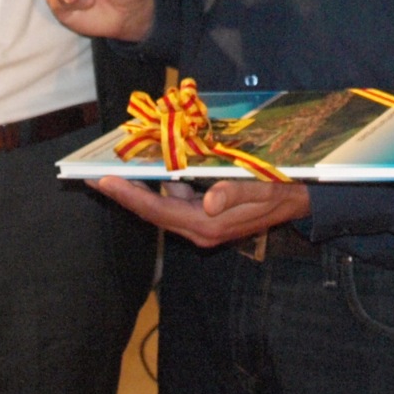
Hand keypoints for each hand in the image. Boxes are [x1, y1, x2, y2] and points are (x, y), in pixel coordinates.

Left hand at [89, 174, 312, 247]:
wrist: (300, 200)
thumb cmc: (281, 191)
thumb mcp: (262, 189)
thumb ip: (235, 193)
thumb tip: (209, 201)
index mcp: (209, 225)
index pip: (159, 211)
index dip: (130, 197)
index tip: (103, 181)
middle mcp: (200, 228)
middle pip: (152, 211)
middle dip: (124, 193)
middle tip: (92, 176)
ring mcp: (202, 223)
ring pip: (162, 205)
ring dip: (141, 188)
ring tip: (117, 166)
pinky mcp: (206, 215)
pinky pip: (176, 200)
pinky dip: (162, 185)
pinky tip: (154, 166)